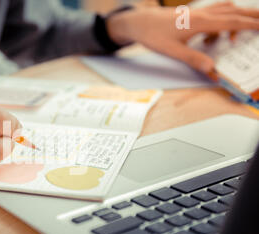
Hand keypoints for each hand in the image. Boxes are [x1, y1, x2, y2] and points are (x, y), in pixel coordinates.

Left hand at [107, 2, 258, 74]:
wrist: (139, 22)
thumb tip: (212, 69)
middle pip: (235, 11)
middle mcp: (203, 13)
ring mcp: (198, 12)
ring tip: (241, 34)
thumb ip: (194, 59)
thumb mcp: (173, 51)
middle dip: (253, 16)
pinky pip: (216, 12)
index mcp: (201, 22)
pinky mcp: (193, 14)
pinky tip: (216, 35)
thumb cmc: (153, 35)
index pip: (233, 22)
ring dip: (238, 17)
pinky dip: (224, 19)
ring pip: (227, 9)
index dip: (251, 25)